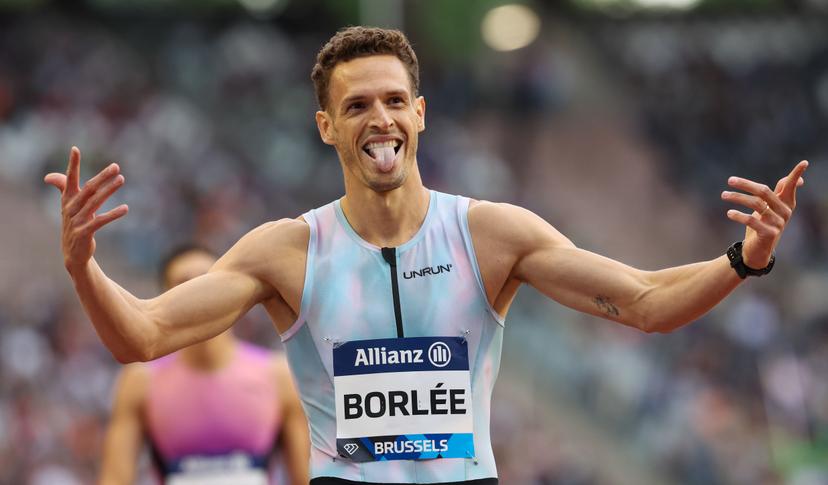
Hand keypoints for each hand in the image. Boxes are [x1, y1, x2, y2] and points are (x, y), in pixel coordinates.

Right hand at [44, 147, 128, 271]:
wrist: (73, 253)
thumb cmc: (75, 224)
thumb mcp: (69, 207)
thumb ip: (63, 189)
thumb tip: (48, 177)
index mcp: (67, 200)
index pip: (69, 179)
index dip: (72, 164)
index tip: (75, 149)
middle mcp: (70, 208)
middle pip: (88, 189)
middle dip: (102, 176)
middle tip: (115, 166)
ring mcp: (76, 221)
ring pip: (95, 202)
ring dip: (109, 190)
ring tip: (121, 179)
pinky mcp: (84, 233)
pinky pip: (100, 221)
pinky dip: (113, 214)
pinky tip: (126, 208)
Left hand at [721, 160, 807, 268]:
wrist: (757, 251)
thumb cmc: (761, 226)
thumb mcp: (768, 209)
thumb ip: (776, 194)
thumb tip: (792, 179)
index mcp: (786, 204)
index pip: (790, 186)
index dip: (796, 174)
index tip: (804, 162)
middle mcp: (785, 212)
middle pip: (764, 191)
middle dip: (745, 184)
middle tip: (730, 180)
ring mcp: (778, 223)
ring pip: (756, 204)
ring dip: (737, 198)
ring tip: (723, 195)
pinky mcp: (769, 234)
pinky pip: (752, 221)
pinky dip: (738, 215)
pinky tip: (729, 213)